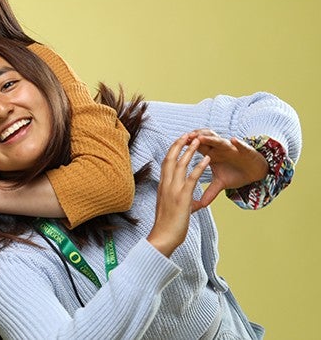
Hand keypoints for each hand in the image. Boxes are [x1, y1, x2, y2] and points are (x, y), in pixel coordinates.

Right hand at [147, 135, 210, 256]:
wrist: (163, 237)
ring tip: (198, 140)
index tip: (179, 141)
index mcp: (162, 187)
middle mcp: (165, 185)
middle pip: (171, 158)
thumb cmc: (167, 227)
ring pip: (180, 164)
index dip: (173, 150)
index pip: (166, 163)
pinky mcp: (182, 197)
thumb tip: (192, 204)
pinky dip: (200, 166)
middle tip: (187, 134)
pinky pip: (192, 178)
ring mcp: (173, 190)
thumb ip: (183, 203)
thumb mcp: (174, 210)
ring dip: (190, 151)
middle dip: (179, 144)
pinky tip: (207, 159)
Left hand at [187, 129, 267, 210]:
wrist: (255, 171)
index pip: (196, 147)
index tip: (174, 147)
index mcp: (211, 154)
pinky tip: (233, 140)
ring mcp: (232, 148)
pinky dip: (237, 143)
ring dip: (210, 138)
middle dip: (195, 137)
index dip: (186, 146)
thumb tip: (201, 204)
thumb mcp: (221, 183)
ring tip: (201, 137)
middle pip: (205, 139)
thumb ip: (210, 191)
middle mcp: (219, 148)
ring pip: (219, 140)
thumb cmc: (236, 173)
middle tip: (184, 137)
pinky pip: (241, 145)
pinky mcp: (245, 150)